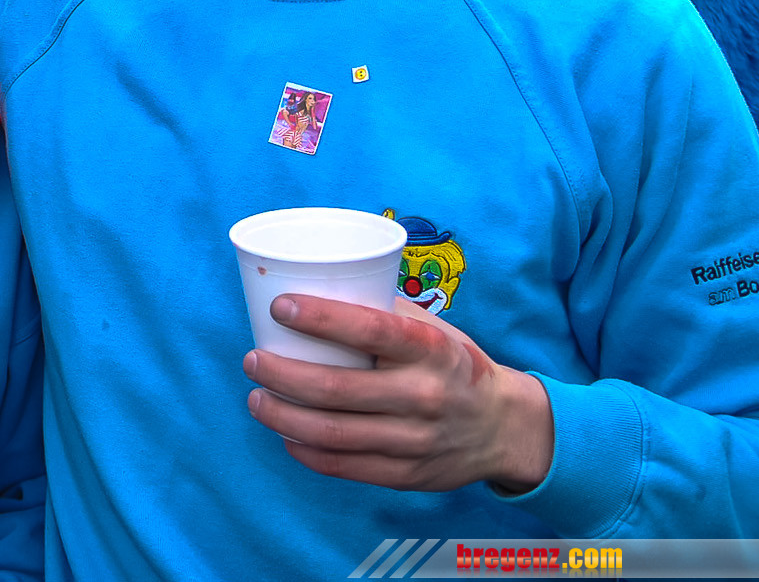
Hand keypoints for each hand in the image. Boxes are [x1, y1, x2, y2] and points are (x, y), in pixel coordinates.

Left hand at [242, 293, 554, 493]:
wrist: (505, 427)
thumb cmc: (453, 365)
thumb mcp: (434, 330)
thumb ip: (386, 313)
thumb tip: (318, 284)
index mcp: (431, 350)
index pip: (370, 329)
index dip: (320, 318)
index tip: (279, 307)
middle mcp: (424, 395)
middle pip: (336, 389)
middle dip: (281, 374)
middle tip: (252, 360)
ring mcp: (416, 440)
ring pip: (333, 433)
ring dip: (283, 417)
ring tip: (256, 399)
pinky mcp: (408, 474)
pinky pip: (346, 466)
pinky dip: (306, 451)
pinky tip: (286, 435)